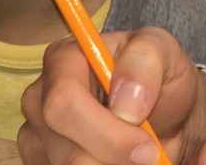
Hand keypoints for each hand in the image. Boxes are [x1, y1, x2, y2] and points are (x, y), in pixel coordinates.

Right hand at [19, 27, 205, 164]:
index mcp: (63, 60)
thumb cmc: (161, 79)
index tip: (147, 148)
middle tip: (148, 158)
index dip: (108, 135)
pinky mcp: (43, 163)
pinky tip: (117, 161)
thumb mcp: (165, 52)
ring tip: (133, 156)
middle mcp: (40, 99)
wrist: (168, 116)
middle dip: (114, 161)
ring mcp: (38, 136)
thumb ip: (146, 61)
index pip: (64, 104)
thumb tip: (123, 103)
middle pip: (67, 153)